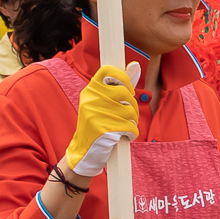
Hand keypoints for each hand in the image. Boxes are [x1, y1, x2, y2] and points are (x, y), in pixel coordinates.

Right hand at [63, 61, 140, 178]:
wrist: (83, 154)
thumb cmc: (97, 125)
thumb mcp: (104, 104)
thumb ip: (120, 85)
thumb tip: (136, 65)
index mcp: (90, 91)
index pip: (108, 70)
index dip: (123, 78)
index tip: (128, 91)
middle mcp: (90, 100)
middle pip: (125, 93)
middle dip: (132, 107)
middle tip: (127, 116)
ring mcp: (95, 114)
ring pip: (130, 111)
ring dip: (132, 122)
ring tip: (124, 127)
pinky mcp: (103, 130)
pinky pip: (130, 127)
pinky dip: (132, 134)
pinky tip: (124, 136)